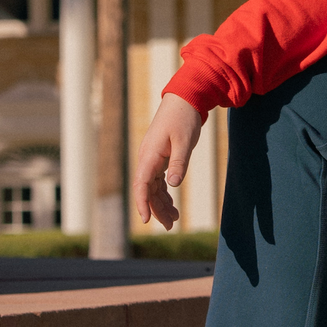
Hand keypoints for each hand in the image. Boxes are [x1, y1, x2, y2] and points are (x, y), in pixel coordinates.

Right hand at [133, 94, 204, 229]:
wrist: (184, 100)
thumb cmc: (184, 119)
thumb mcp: (185, 141)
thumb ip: (179, 163)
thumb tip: (173, 185)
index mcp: (150, 155)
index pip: (141, 185)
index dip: (142, 203)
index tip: (145, 220)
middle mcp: (147, 159)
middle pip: (147, 190)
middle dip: (157, 209)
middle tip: (170, 226)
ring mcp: (152, 159)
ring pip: (153, 187)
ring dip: (162, 203)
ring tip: (175, 219)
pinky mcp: (160, 158)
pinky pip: (158, 180)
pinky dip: (165, 193)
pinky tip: (172, 203)